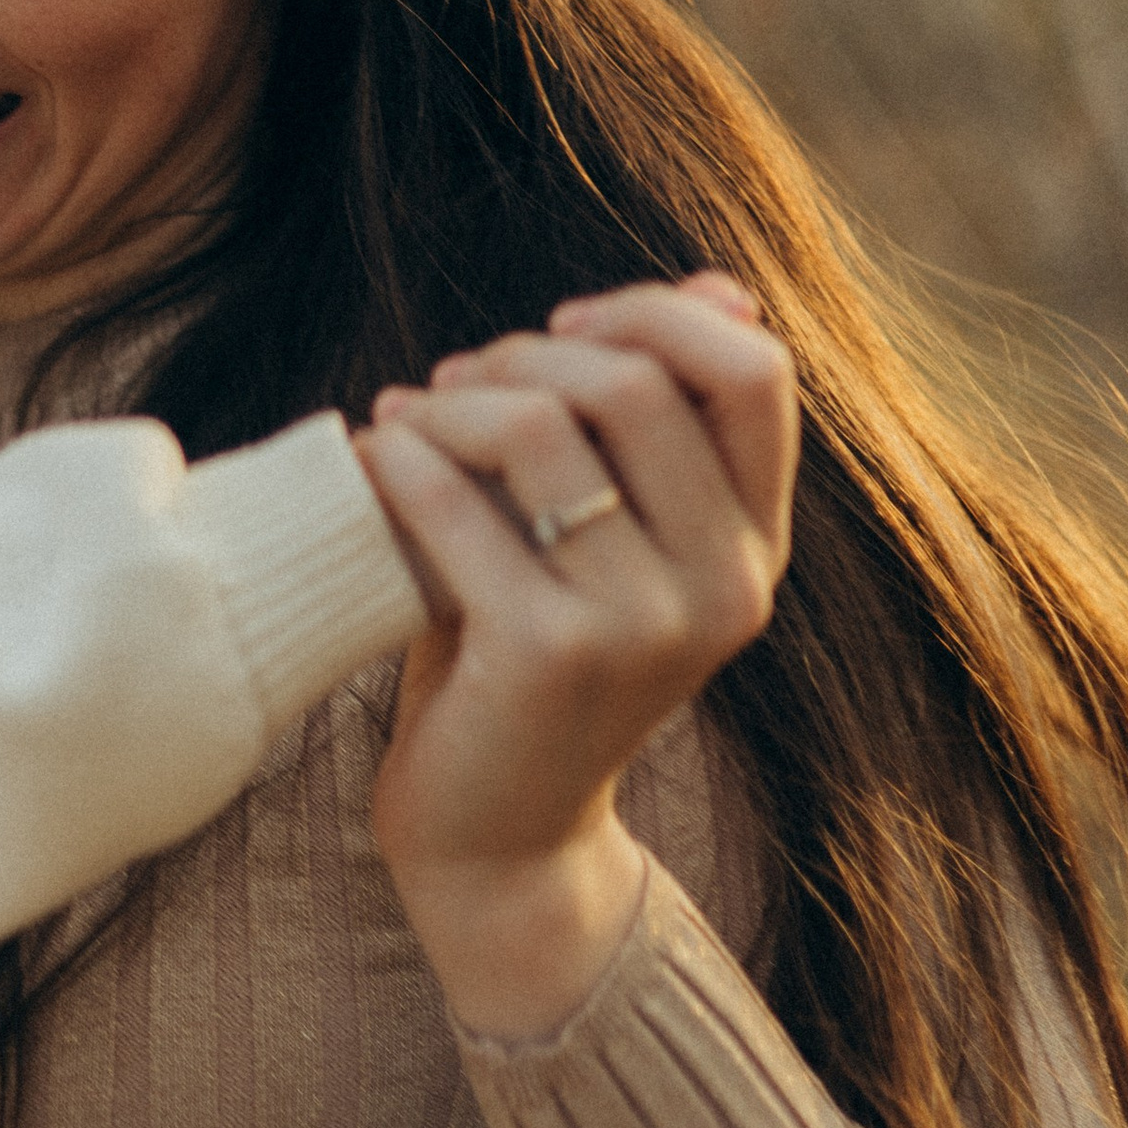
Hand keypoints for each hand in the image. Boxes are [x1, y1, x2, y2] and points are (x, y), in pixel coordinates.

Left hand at [351, 275, 795, 1038]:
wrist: (498, 838)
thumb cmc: (538, 658)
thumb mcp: (622, 538)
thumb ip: (665, 427)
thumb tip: (722, 288)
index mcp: (757, 548)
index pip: (755, 373)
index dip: (656, 317)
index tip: (562, 331)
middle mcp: (724, 586)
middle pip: (639, 382)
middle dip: (526, 356)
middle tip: (455, 382)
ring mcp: (643, 624)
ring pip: (546, 427)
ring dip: (454, 400)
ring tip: (408, 417)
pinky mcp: (548, 654)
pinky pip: (459, 501)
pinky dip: (400, 459)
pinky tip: (370, 459)